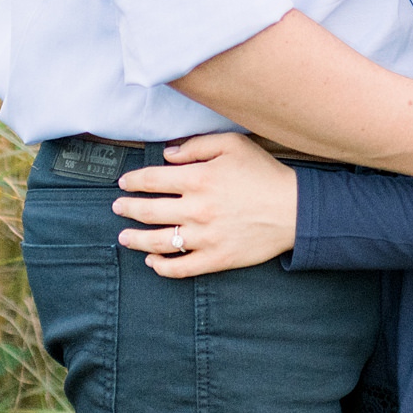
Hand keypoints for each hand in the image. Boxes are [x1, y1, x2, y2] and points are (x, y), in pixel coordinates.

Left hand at [112, 132, 297, 278]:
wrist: (294, 209)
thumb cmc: (264, 174)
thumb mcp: (233, 145)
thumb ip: (197, 146)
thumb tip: (168, 154)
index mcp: (198, 180)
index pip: (152, 180)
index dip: (133, 181)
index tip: (124, 183)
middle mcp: (197, 210)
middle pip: (148, 211)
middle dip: (127, 209)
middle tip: (118, 208)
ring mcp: (205, 237)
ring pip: (159, 242)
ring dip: (136, 240)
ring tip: (124, 237)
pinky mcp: (216, 259)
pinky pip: (182, 268)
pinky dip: (162, 267)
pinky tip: (152, 262)